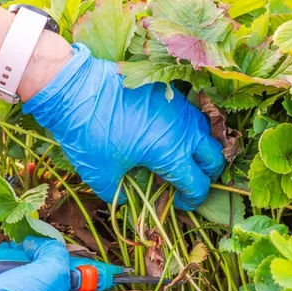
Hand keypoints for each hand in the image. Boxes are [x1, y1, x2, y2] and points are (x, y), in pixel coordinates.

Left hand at [23, 44, 224, 210]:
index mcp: (171, 153)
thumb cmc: (89, 133)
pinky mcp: (170, 93)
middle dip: (205, 175)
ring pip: (208, 135)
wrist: (76, 87)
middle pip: (215, 159)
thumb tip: (124, 202)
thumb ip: (117, 195)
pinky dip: (189, 131)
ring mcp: (180, 109)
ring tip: (180, 159)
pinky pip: (192, 116)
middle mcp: (184, 131)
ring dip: (201, 151)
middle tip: (186, 182)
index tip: (178, 203)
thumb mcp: (100, 175)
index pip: (198, 185)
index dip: (191, 200)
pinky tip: (169, 137)